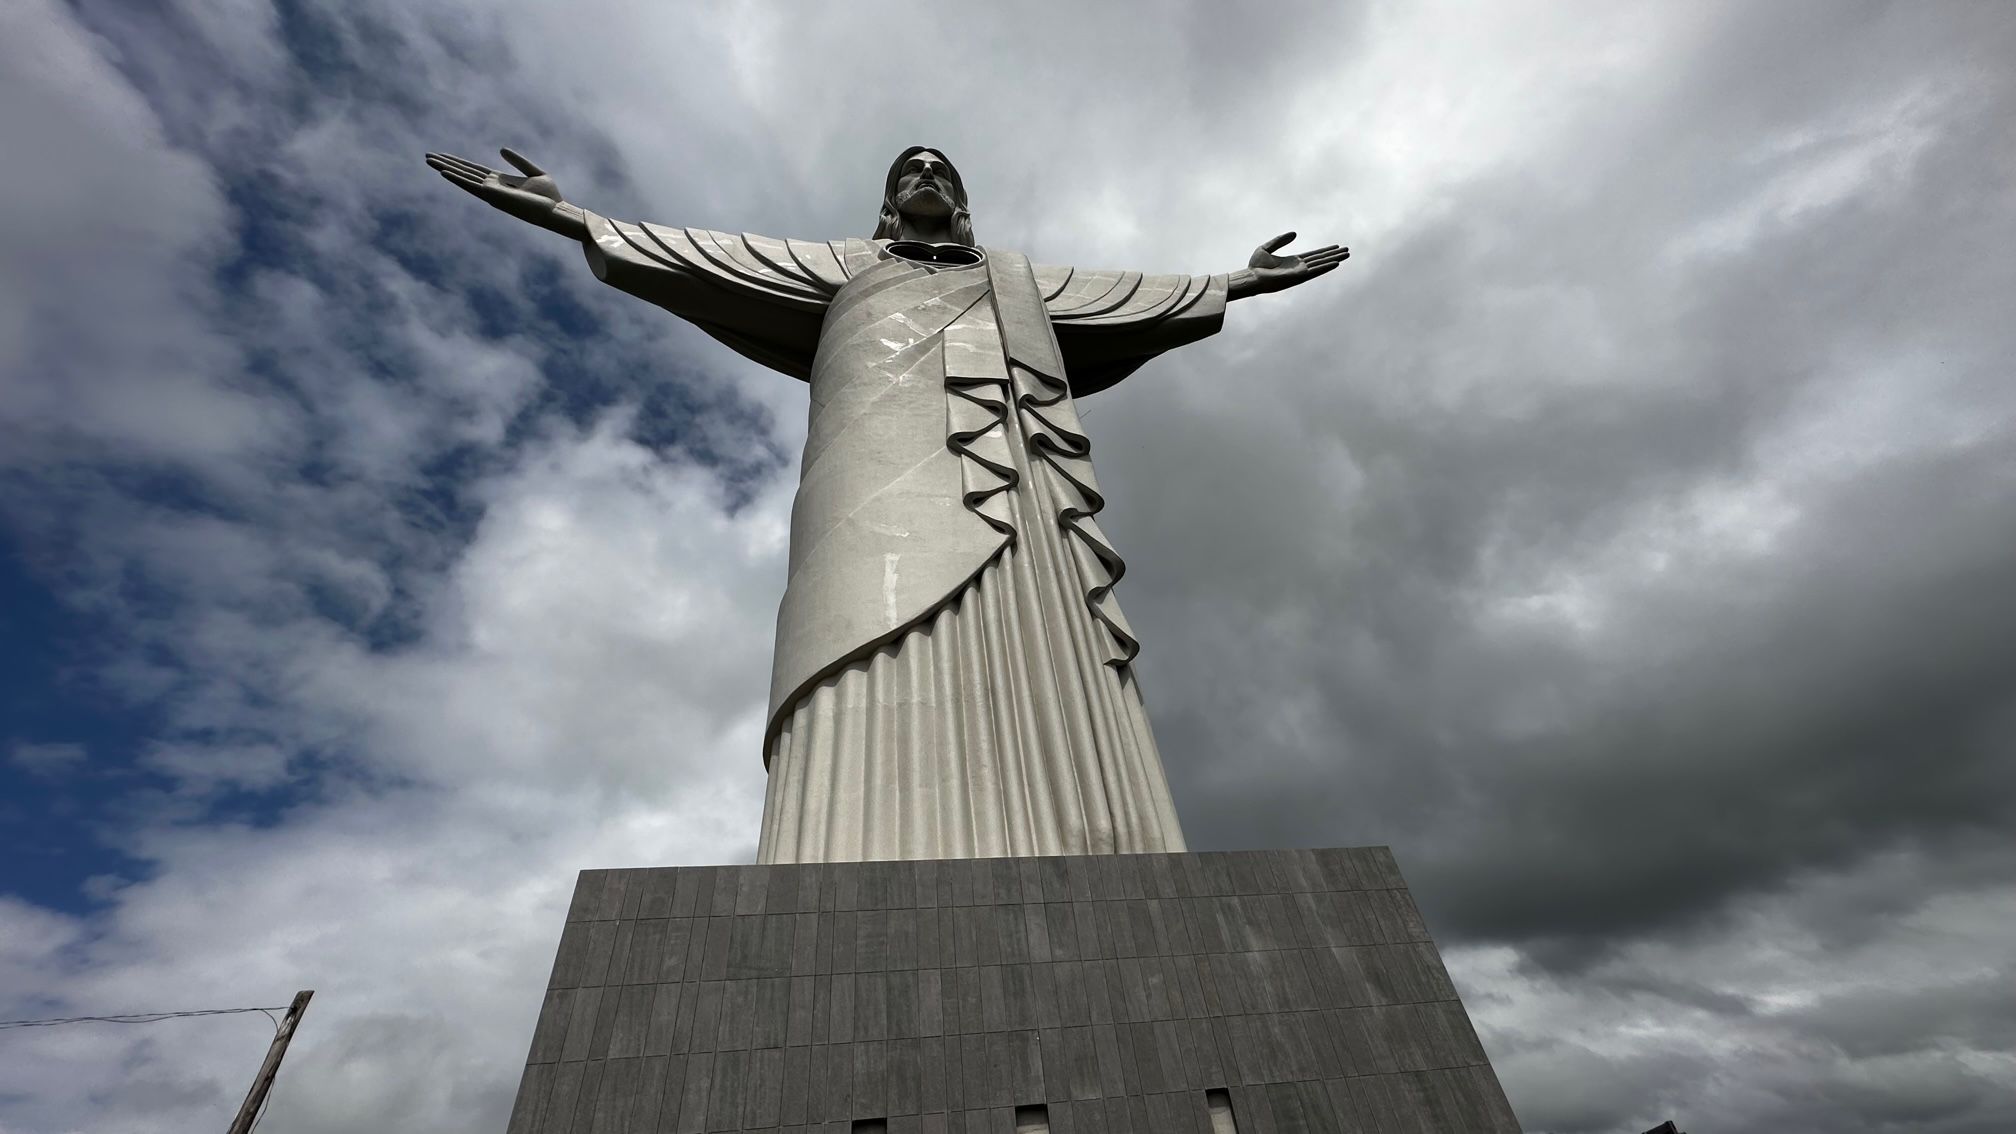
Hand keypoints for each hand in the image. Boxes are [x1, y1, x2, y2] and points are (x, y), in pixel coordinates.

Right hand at [425, 148, 585, 239]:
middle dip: (446, 164)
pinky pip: (471, 186)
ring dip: (445, 169)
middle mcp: (492, 187)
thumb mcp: (535, 172)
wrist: (555, 210)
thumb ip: (518, 161)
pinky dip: (456, 179)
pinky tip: (443, 172)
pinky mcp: (493, 196)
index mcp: (500, 181)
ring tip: (428, 160)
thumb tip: (501, 149)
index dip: (459, 162)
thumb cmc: (549, 196)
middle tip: (427, 156)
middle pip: (464, 173)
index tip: (443, 155)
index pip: (474, 170)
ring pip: (463, 179)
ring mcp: (491, 192)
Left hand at [1242, 231, 1349, 294]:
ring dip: (1334, 259)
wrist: (1251, 277)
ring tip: (1347, 254)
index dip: (1325, 251)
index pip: (1313, 255)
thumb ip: (1280, 240)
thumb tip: (1295, 233)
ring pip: (1321, 264)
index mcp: (1293, 261)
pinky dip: (1326, 267)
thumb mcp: (1267, 248)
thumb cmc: (1255, 266)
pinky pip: (1315, 271)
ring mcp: (1300, 273)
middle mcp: (1299, 267)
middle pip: (1320, 259)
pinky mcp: (1298, 277)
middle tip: (1347, 250)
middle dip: (1334, 255)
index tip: (1336, 247)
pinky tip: (1336, 263)